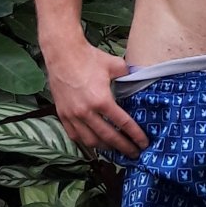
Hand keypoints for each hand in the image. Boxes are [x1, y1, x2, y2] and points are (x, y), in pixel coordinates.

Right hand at [42, 38, 148, 159]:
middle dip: (123, 147)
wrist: (62, 53)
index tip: (143, 143)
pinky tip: (95, 142)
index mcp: (101, 100)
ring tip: (116, 150)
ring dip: (105, 148)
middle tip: (134, 153)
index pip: (123, 124)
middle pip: (108, 137)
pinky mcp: (62, 114)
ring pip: (90, 140)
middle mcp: (86, 112)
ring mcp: (72, 115)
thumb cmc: (88, 57)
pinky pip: (75, 135)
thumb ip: (129, 75)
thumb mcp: (115, 65)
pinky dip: (86, 141)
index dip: (135, 135)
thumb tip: (140, 80)